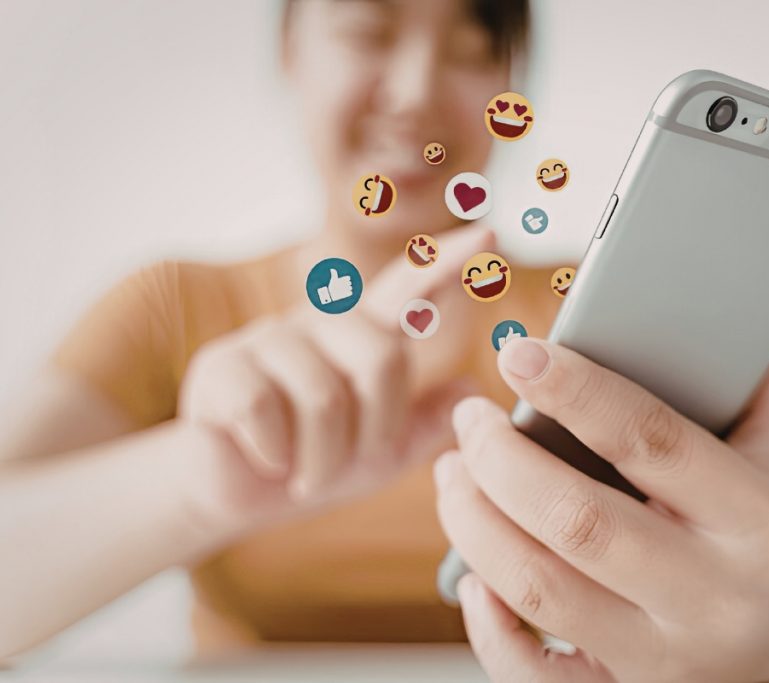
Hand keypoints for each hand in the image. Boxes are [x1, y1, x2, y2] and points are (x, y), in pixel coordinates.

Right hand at [178, 225, 492, 536]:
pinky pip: (264, 410)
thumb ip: (426, 423)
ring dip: (323, 459)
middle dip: (376, 428)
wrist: (237, 497)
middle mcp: (318, 324)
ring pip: (324, 397)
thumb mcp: (381, 454)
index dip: (446, 262)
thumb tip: (474, 388)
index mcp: (361, 335)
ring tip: (306, 475)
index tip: (491, 233)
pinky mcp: (221, 366)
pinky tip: (266, 458)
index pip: (408, 289)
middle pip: (382, 357)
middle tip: (350, 463)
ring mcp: (267, 339)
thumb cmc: (314, 464)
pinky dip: (276, 453)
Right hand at [318, 268, 352, 303]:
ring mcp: (347, 288)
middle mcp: (345, 283)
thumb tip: (332, 269)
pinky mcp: (348, 293)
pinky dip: (349, 293)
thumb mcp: (333, 280)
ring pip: (350, 287)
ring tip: (344, 290)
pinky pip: (350, 292)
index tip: (343, 281)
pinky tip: (346, 293)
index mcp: (343, 279)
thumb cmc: (331, 287)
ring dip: (348, 288)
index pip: (348, 278)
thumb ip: (334, 274)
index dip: (346, 279)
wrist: (330, 295)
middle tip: (342, 286)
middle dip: (347, 284)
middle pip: (350, 283)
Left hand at [434, 306, 768, 681]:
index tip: (517, 352)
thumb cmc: (752, 540)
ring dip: (474, 524)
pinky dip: (488, 626)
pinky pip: (533, 675)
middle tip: (469, 420)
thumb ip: (767, 379)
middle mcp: (710, 592)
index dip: (577, 392)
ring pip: (540, 591)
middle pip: (580, 521)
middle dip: (502, 462)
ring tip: (453, 475)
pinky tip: (472, 578)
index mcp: (755, 520)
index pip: (654, 441)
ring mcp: (661, 654)